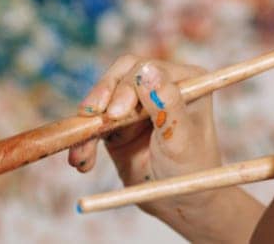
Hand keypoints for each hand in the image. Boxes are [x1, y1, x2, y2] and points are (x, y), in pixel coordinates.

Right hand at [69, 56, 262, 243]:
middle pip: (118, 77)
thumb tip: (147, 69)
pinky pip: (93, 127)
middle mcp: (158, 88)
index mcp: (184, 81)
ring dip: (86, 125)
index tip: (115, 113)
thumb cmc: (193, 169)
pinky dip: (83, 142)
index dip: (125, 86)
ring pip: (101, 102)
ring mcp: (136, 107)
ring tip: (80, 154)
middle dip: (100, 98)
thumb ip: (166, 105)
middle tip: (89, 119)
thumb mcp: (181, 140)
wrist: (183, 203)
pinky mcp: (117, 127)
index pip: (145, 68)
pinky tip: (81, 161)